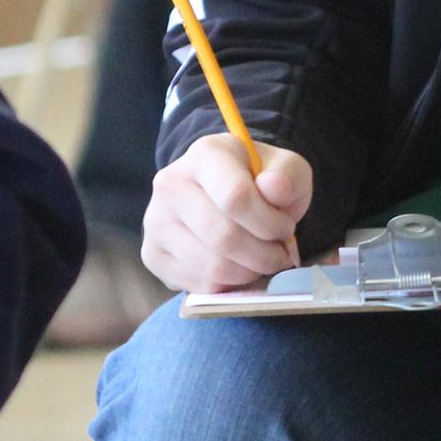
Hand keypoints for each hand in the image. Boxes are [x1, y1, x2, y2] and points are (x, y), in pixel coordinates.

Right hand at [143, 135, 311, 292]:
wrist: (223, 192)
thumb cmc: (259, 181)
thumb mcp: (286, 168)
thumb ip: (287, 176)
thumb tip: (274, 188)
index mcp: (205, 154)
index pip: (235, 197)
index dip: (268, 223)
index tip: (285, 228)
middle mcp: (171, 184)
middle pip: (222, 237)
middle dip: (263, 255)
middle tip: (280, 254)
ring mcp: (156, 221)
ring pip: (211, 267)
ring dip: (248, 273)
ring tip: (262, 261)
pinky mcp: (153, 254)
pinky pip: (198, 285)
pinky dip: (228, 286)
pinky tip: (239, 268)